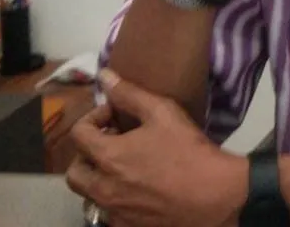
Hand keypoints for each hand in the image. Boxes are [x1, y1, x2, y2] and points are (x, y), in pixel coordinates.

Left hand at [66, 69, 248, 226]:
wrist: (215, 195)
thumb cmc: (189, 151)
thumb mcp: (163, 113)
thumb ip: (130, 94)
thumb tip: (105, 77)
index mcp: (108, 156)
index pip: (78, 134)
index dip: (93, 118)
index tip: (114, 116)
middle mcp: (103, 187)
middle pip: (74, 172)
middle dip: (87, 154)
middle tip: (111, 143)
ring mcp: (115, 211)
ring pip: (88, 195)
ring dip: (98, 178)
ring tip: (122, 168)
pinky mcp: (128, 226)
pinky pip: (107, 213)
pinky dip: (113, 198)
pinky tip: (136, 189)